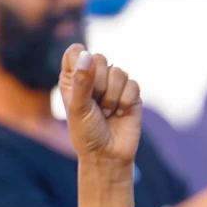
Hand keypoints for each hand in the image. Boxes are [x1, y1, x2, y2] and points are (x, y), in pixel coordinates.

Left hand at [59, 44, 140, 165]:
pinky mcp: (132, 94)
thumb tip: (88, 54)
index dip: (81, 64)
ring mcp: (114, 85)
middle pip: (100, 58)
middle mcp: (93, 77)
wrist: (108, 155)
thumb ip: (82, 80)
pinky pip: (133, 84)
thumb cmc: (86, 133)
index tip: (80, 83)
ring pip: (118, 72)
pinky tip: (120, 114)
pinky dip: (126, 102)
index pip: (77, 51)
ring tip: (107, 112)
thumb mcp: (78, 107)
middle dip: (98, 84)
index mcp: (73, 77)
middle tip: (94, 103)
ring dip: (112, 97)